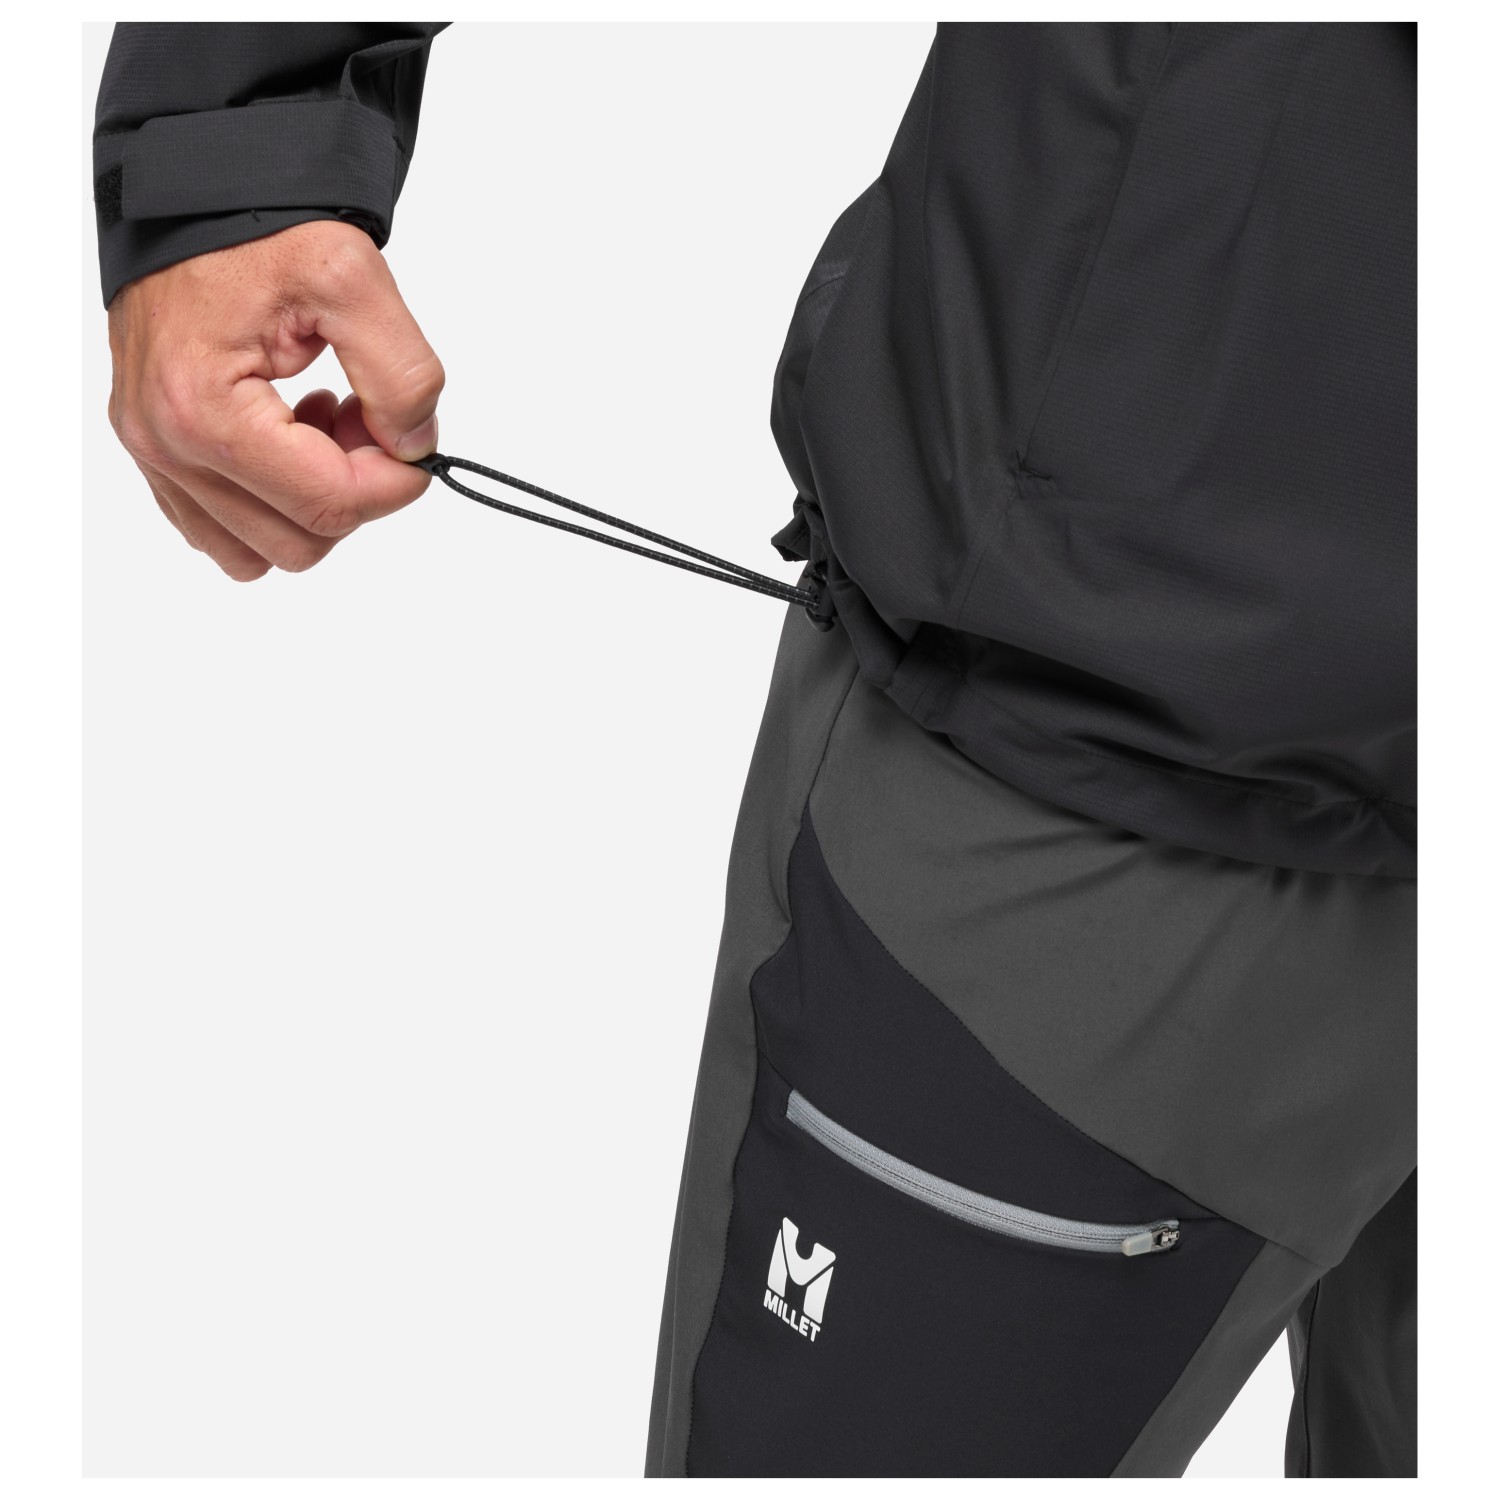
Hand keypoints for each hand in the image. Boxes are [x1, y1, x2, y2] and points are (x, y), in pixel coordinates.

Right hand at [106, 220, 444, 580]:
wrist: (194, 197)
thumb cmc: (258, 231)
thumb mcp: (353, 277)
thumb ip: (402, 373)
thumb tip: (414, 448)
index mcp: (204, 409)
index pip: (330, 505)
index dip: (395, 483)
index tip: (411, 437)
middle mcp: (165, 445)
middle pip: (301, 542)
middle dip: (353, 490)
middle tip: (364, 419)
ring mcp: (154, 458)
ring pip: (263, 552)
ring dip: (312, 503)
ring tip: (323, 426)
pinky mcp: (158, 458)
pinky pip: (224, 534)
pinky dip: (272, 504)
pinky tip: (288, 437)